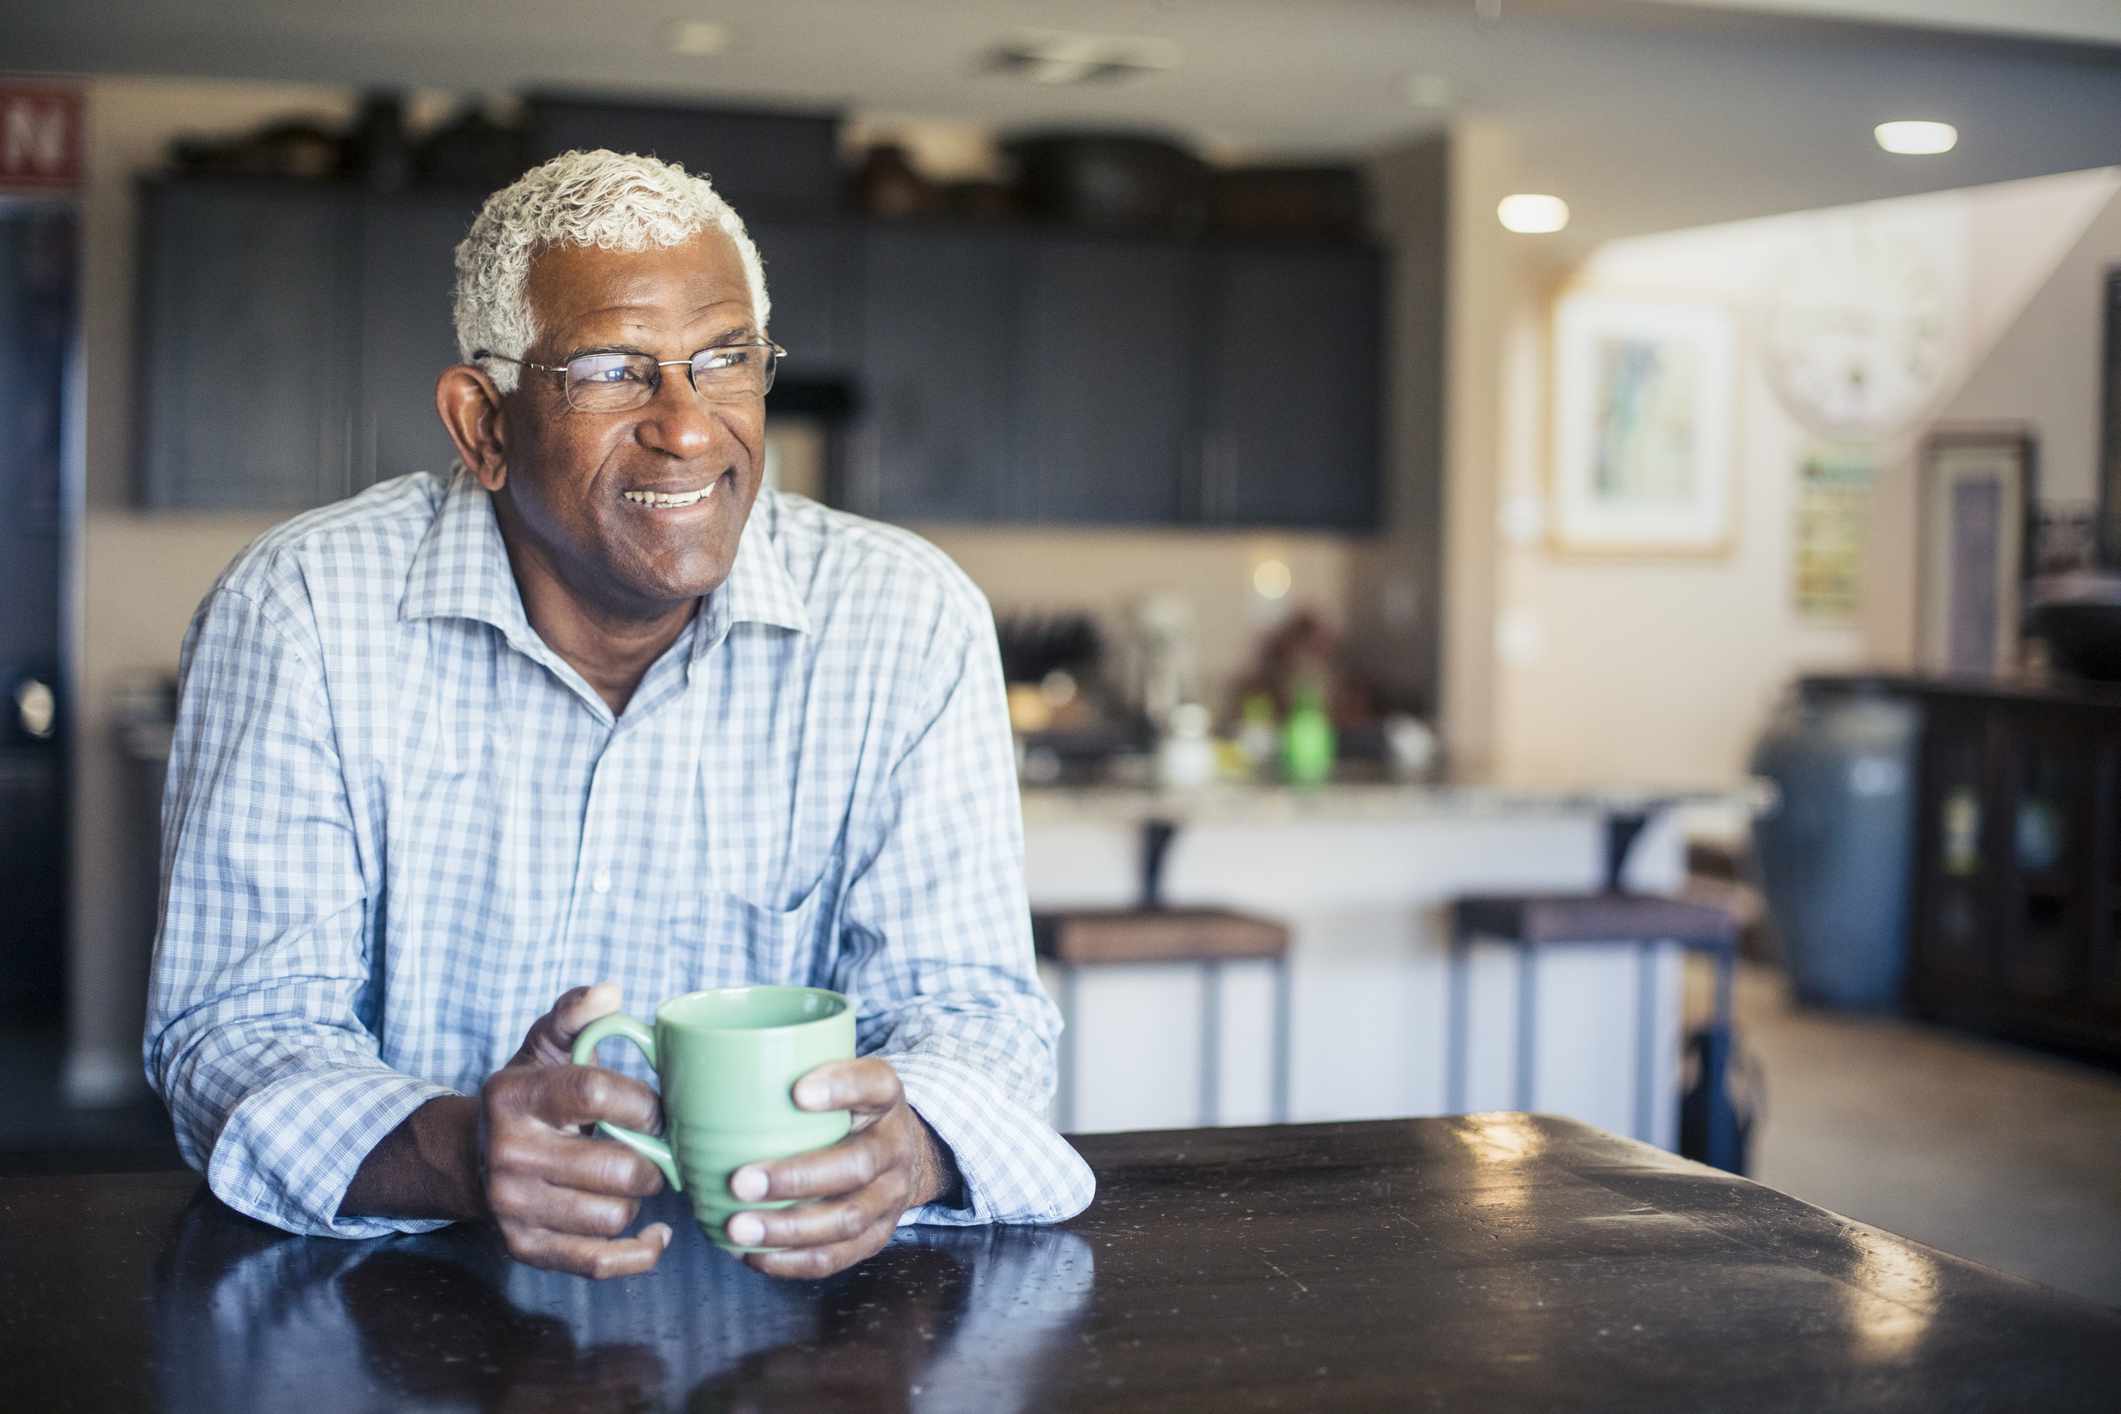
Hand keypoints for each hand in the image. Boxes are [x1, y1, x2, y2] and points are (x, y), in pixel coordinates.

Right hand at [480, 983, 672, 1278]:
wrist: (470, 1157)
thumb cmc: (526, 1098)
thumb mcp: (544, 1048)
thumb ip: (575, 1015)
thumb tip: (609, 992)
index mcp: (517, 1097)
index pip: (595, 1094)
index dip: (644, 1103)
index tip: (658, 1108)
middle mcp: (510, 1154)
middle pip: (615, 1167)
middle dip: (651, 1158)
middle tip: (652, 1148)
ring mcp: (513, 1207)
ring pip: (613, 1215)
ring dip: (637, 1199)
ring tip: (630, 1179)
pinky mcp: (523, 1248)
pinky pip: (597, 1262)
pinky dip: (638, 1253)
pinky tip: (653, 1233)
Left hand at [721, 1057, 955, 1278]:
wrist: (901, 1155)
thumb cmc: (844, 1112)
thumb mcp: (834, 1079)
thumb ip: (782, 1074)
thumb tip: (684, 1073)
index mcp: (884, 1097)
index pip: (874, 1084)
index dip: (841, 1087)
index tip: (797, 1092)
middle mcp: (894, 1146)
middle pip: (857, 1164)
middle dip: (797, 1177)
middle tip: (741, 1181)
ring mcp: (890, 1195)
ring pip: (847, 1218)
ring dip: (789, 1228)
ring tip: (739, 1228)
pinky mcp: (878, 1235)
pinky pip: (839, 1256)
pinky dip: (794, 1261)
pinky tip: (755, 1254)